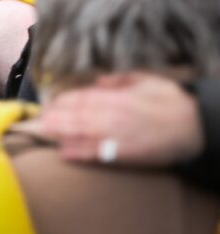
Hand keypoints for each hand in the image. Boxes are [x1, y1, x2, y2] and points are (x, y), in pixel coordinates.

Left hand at [41, 72, 202, 166]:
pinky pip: (96, 154)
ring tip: (44, 132)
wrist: (193, 128)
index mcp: (116, 98)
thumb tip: (100, 80)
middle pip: (75, 116)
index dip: (63, 101)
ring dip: (60, 133)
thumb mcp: (146, 81)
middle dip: (56, 117)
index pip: (81, 98)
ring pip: (81, 134)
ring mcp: (116, 136)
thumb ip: (120, 79)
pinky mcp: (123, 154)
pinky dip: (78, 154)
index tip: (51, 103)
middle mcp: (112, 116)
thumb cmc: (170, 101)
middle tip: (40, 118)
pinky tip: (64, 154)